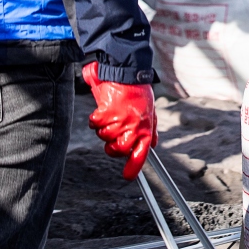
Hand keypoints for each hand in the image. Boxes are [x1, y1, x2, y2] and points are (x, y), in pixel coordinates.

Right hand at [83, 61, 157, 180]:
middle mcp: (132, 128)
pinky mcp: (105, 113)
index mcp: (145, 128)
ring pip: (104, 137)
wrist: (126, 72)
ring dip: (104, 128)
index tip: (128, 176)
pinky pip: (95, 124)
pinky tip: (102, 110)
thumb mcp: (151, 111)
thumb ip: (151, 130)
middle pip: (117, 150)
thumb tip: (153, 145)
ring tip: (111, 115)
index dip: (133, 168)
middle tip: (113, 136)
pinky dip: (95, 119)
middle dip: (112, 147)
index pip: (140, 155)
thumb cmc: (139, 91)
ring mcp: (118, 121)